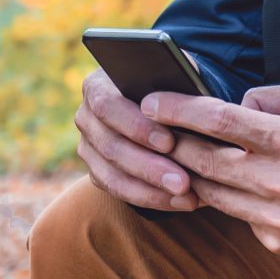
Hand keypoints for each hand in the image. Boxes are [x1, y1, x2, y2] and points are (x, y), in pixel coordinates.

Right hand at [73, 69, 200, 210]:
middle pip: (111, 146)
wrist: (166, 104)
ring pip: (112, 175)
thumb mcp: (175, 77)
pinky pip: (119, 191)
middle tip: (182, 182)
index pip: (108, 106)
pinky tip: (180, 202)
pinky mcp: (97, 171)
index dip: (136, 126)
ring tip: (186, 195)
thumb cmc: (173, 85)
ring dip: (151, 189)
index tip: (169, 142)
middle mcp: (87, 116)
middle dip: (149, 167)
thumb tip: (192, 104)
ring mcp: (89, 147)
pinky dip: (151, 198)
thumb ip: (177, 87)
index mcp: (99, 85)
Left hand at [143, 83, 279, 258]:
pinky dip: (232, 200)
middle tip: (152, 132)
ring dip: (192, 175)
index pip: (217, 121)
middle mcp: (278, 181)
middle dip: (171, 144)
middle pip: (203, 161)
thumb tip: (231, 108)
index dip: (177, 110)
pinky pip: (238, 218)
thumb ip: (267, 98)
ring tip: (182, 158)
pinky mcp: (278, 242)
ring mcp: (276, 218)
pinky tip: (234, 187)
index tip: (150, 102)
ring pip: (212, 194)